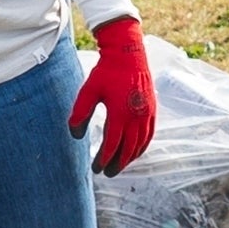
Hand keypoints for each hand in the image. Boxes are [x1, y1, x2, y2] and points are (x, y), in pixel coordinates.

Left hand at [68, 16, 157, 176]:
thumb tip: (76, 136)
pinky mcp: (152, 110)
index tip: (96, 168)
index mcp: (119, 112)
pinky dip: (141, 147)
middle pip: (127, 149)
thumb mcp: (88, 92)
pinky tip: (134, 152)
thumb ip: (80, 114)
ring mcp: (147, 114)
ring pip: (139, 144)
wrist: (128, 54)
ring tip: (118, 166)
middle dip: (117, 164)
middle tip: (107, 173)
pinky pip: (149, 135)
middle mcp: (136, 116)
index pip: (112, 144)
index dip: (104, 159)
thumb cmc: (106, 72)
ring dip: (129, 158)